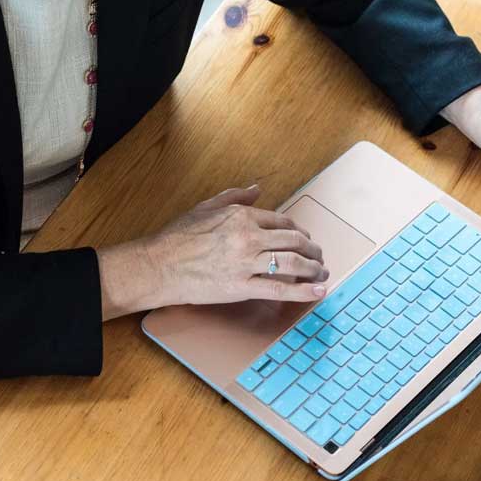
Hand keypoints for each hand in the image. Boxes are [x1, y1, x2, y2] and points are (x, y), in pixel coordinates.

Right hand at [97, 184, 329, 317]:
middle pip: (294, 240)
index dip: (298, 231)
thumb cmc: (178, 237)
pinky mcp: (241, 287)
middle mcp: (249, 237)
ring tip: (322, 274)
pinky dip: (303, 291)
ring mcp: (246, 263)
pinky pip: (280, 289)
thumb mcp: (206, 207)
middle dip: (312, 249)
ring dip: (314, 268)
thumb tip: (256, 188)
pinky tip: (318, 292)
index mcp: (242, 216)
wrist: (159, 266)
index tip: (304, 239)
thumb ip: (234, 197)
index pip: (283, 221)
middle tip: (319, 257)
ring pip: (293, 263)